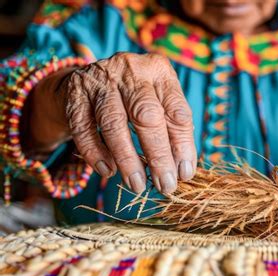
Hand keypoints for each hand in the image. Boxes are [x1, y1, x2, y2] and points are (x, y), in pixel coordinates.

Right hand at [28, 52, 196, 193]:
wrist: (88, 81)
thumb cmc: (133, 98)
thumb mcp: (158, 105)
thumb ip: (172, 131)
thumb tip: (183, 171)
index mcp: (160, 71)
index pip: (177, 111)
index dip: (183, 145)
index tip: (184, 174)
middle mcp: (131, 70)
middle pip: (147, 116)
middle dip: (158, 156)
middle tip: (165, 185)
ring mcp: (101, 79)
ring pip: (114, 123)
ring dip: (127, 159)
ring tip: (136, 185)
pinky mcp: (75, 94)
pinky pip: (85, 129)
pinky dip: (96, 153)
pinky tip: (108, 171)